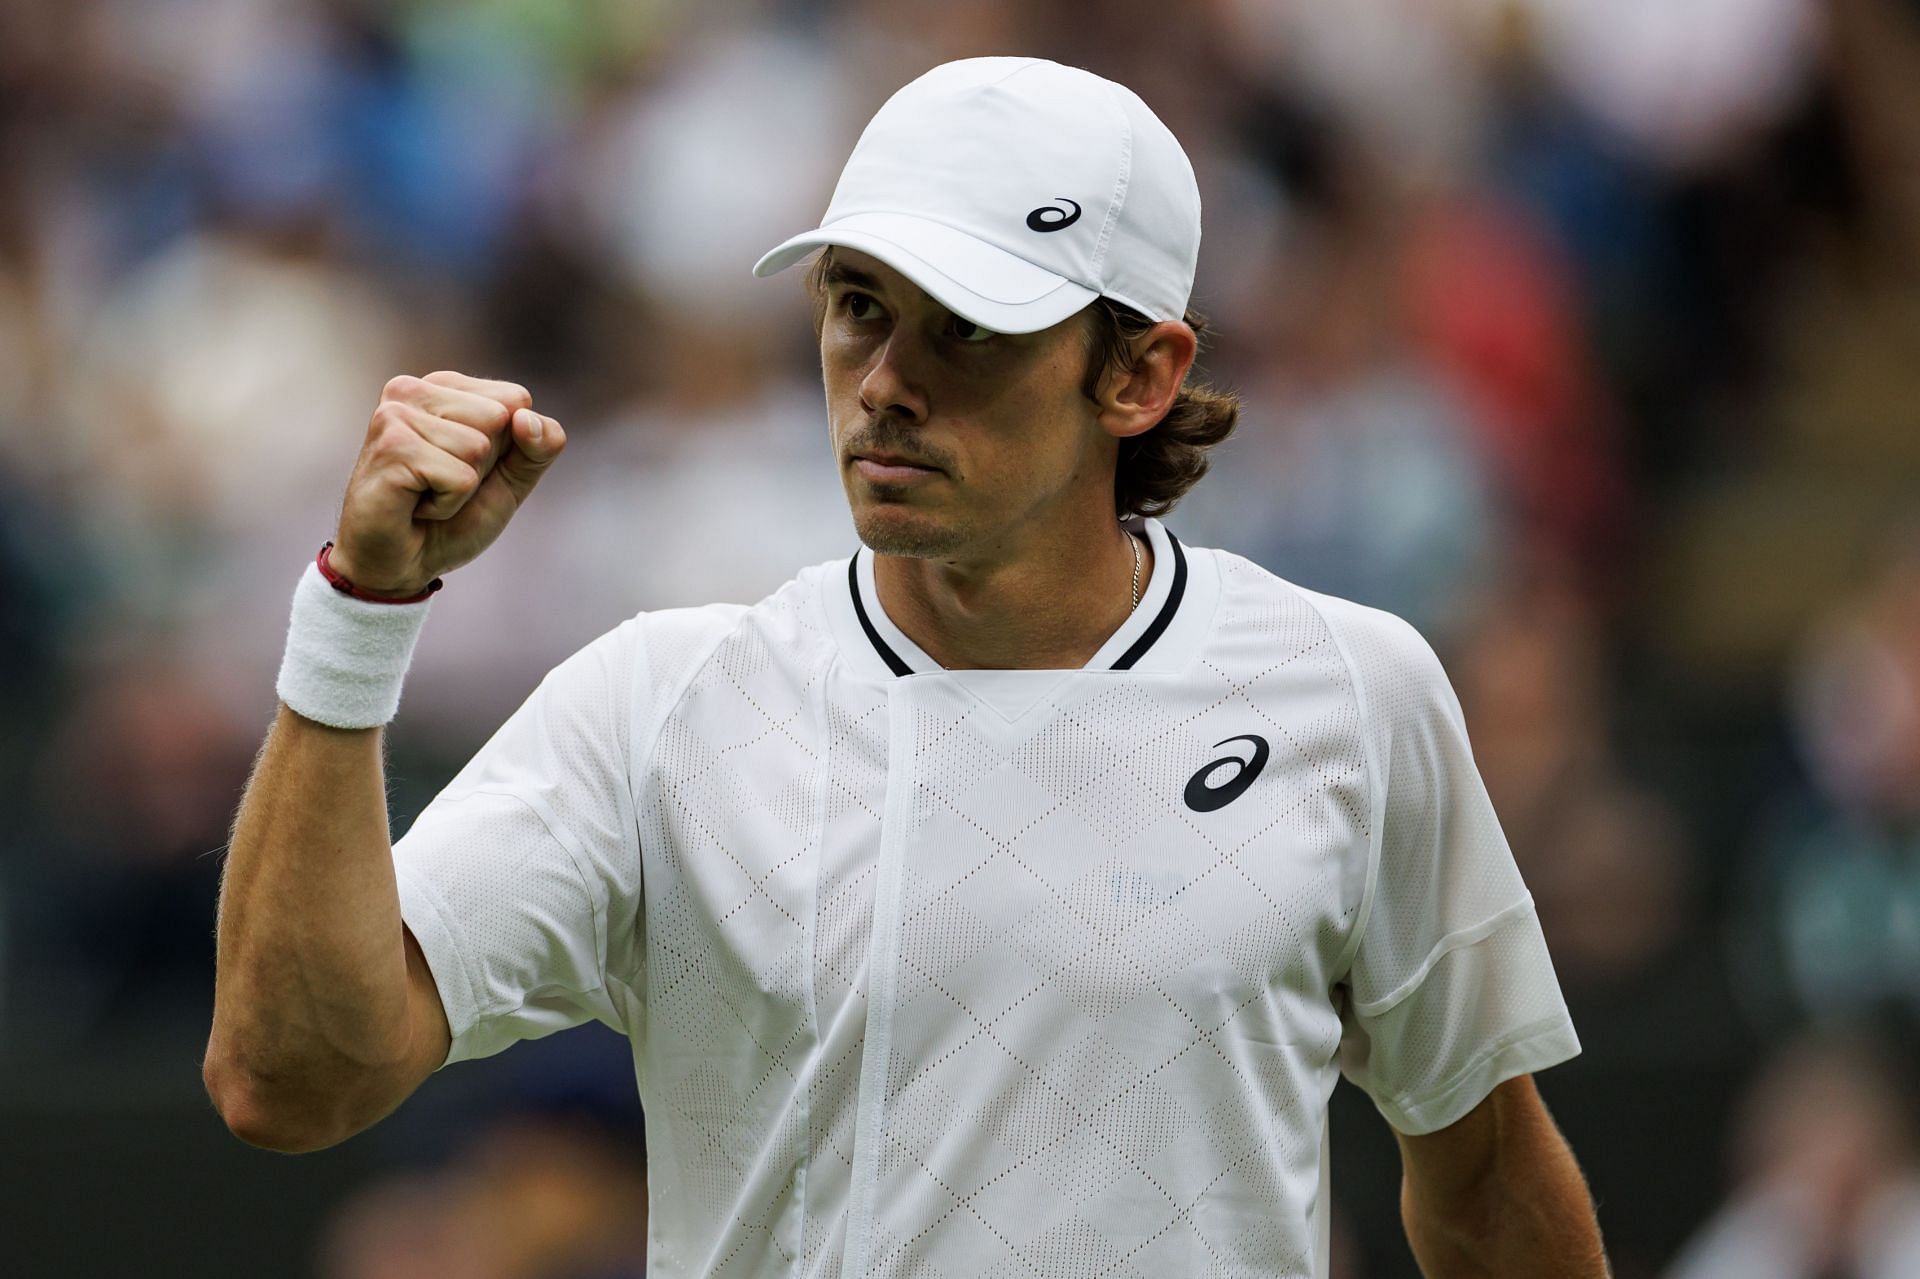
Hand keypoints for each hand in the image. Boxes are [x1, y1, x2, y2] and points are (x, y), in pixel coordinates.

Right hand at [329, 371, 565, 595]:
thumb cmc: (451, 518)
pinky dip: (448, 504)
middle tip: (442, 483)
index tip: (465, 466)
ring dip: (463, 488)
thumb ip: (540, 446)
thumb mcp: (511, 478)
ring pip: (479, 447)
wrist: (400, 565)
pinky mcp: (392, 446)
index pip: (517, 400)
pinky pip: (460, 478)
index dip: (507, 447)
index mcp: (444, 386)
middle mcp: (414, 390)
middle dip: (484, 466)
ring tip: (426, 493)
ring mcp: (397, 414)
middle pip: (500, 418)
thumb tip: (527, 419)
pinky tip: (416, 506)